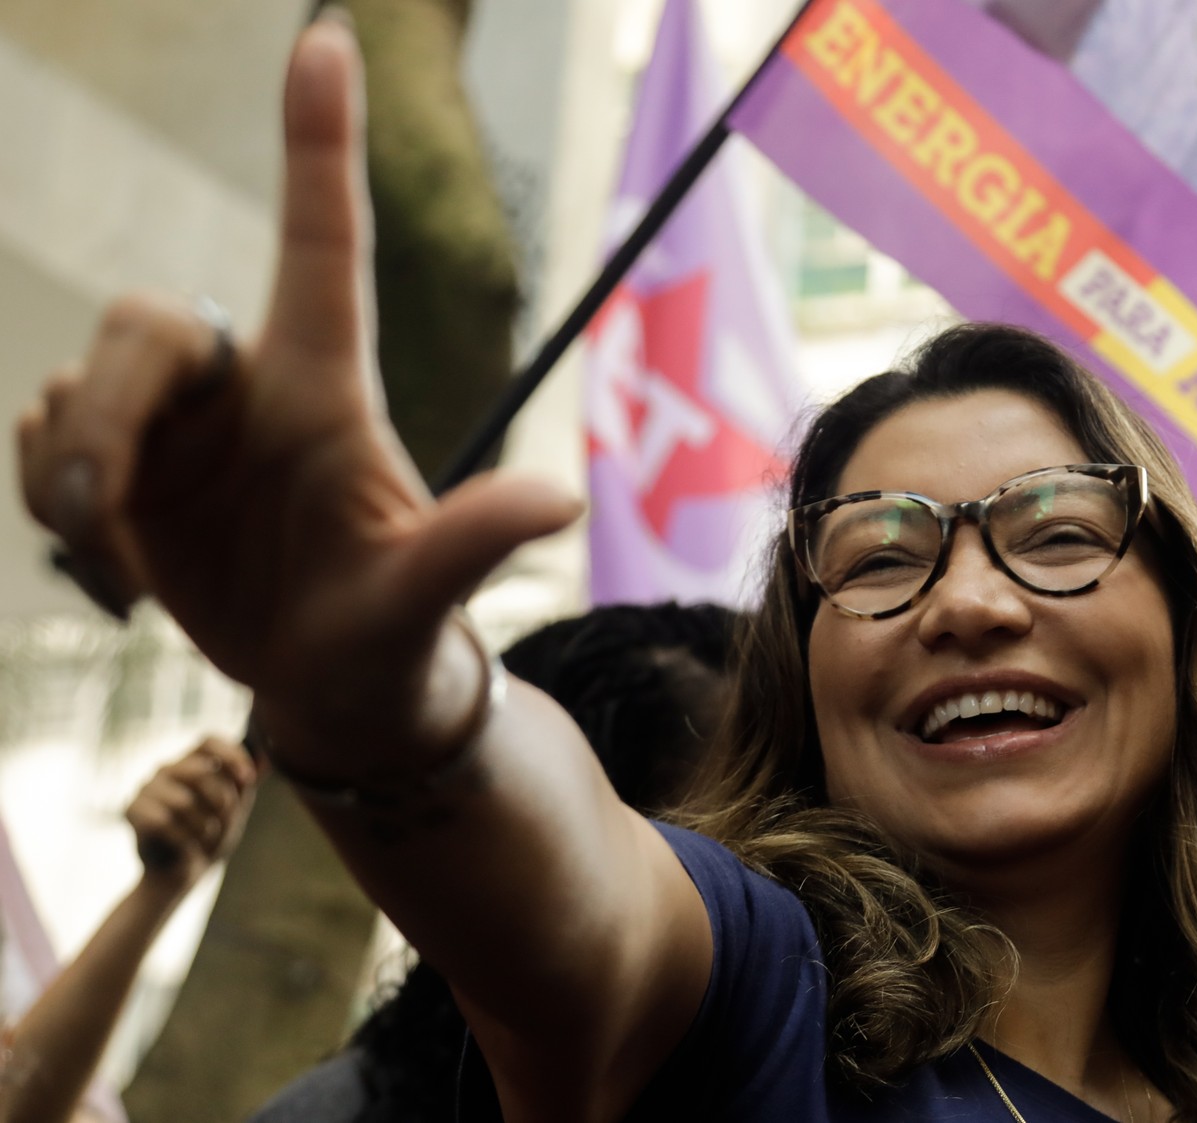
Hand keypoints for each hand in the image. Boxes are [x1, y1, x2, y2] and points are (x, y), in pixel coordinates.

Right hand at [14, 17, 580, 766]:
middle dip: (109, 412)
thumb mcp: (429, 598)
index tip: (329, 37)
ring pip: (73, 385)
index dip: (319, 145)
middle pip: (146, 324)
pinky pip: (36, 438)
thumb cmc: (395, 634)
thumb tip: (564, 499)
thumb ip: (475, 543)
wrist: (331, 687)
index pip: (320, 244)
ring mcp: (182, 429)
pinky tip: (113, 563)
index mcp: (328, 389)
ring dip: (73, 471)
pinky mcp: (125, 469)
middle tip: (101, 513)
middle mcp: (251, 389)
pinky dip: (49, 499)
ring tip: (128, 560)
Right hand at [125, 737, 256, 888]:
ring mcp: (146, 788)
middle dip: (222, 800)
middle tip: (224, 821)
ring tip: (205, 835)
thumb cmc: (211, 835)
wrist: (184, 872)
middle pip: (201, 770)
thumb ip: (245, 783)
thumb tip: (265, 758)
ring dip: (204, 825)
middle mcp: (167, 769)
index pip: (209, 741)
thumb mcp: (236, 809)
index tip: (249, 779)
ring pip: (183, 801)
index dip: (232, 755)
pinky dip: (183, 838)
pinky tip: (186, 845)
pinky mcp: (131, 809)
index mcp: (193, 762)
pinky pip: (163, 822)